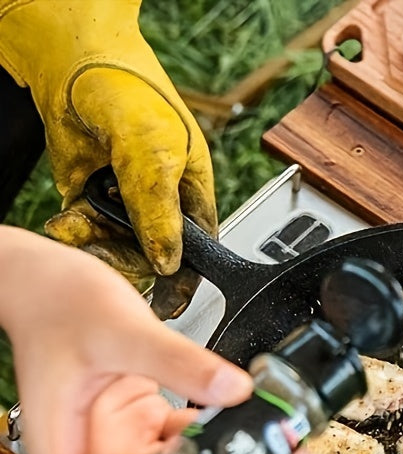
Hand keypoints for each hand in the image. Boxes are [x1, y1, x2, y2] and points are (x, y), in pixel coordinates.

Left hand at [0, 0, 214, 317]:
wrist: (71, 66)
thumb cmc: (132, 93)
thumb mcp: (155, 152)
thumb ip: (161, 209)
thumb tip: (168, 260)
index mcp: (194, 197)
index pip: (198, 253)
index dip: (184, 280)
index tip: (166, 303)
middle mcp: (162, 208)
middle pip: (152, 259)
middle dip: (127, 259)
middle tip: (105, 249)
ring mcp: (125, 207)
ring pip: (116, 251)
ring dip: (94, 245)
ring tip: (78, 224)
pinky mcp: (91, 205)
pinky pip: (87, 236)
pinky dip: (74, 234)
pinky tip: (68, 221)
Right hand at [0, 227, 269, 453]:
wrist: (53, 281)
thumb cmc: (58, 302)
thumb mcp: (122, 328)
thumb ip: (178, 361)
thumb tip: (234, 390)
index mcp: (62, 440)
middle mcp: (91, 449)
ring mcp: (120, 438)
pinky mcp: (143, 421)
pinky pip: (186, 444)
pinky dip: (219, 443)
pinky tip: (253, 431)